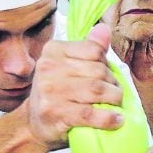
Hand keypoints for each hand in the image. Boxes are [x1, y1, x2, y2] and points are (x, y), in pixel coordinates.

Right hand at [25, 23, 122, 148]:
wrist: (35, 123)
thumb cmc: (57, 93)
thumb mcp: (68, 66)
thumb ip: (88, 48)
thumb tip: (104, 29)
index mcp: (53, 51)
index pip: (94, 50)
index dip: (107, 65)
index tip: (108, 76)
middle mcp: (49, 68)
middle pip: (99, 71)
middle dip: (114, 84)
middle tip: (116, 94)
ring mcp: (51, 91)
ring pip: (98, 90)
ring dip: (114, 99)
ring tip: (117, 105)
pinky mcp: (57, 113)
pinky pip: (91, 114)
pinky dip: (108, 118)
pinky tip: (117, 120)